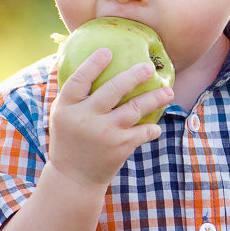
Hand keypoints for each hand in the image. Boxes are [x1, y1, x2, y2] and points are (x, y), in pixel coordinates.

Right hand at [48, 48, 173, 187]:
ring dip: (154, 98)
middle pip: (112, 90)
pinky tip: (156, 127)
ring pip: (134, 109)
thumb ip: (72, 93)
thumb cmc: (70, 140)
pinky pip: (143, 132)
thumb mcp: (61, 116)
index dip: (93, 65)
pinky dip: (152, 129)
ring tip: (168, 92)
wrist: (74, 178)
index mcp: (66, 108)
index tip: (107, 51)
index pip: (79, 81)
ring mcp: (104, 133)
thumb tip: (86, 61)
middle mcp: (85, 119)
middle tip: (148, 68)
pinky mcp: (119, 147)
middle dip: (133, 76)